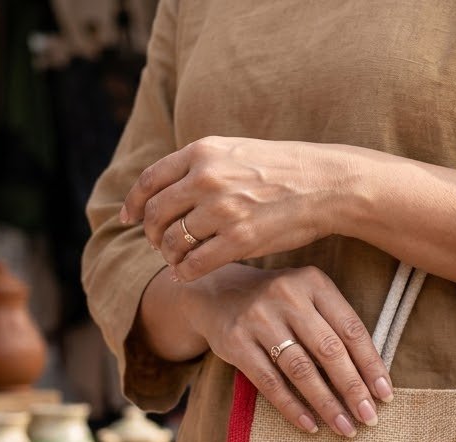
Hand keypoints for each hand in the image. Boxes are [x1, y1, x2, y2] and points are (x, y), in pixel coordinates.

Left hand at [121, 137, 345, 282]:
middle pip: (157, 214)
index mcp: (203, 153)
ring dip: (169, 255)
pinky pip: (196, 262)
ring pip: (173, 241)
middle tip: (157, 245)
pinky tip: (188, 275)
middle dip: (151, 234)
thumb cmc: (286, 170)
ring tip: (177, 261)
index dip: (133, 204)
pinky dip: (186, 272)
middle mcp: (207, 179)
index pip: (151, 181)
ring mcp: (222, 210)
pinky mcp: (240, 239)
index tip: (128, 219)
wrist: (326, 184)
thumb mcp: (238, 151)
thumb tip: (175, 185)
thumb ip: (205, 164)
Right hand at [178, 263, 392, 435]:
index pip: (351, 329)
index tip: (385, 394)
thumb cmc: (278, 303)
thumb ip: (335, 326)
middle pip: (329, 351)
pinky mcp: (235, 342)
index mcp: (314, 283)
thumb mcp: (308, 298)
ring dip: (327, 404)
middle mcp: (287, 296)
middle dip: (353, 389)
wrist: (215, 292)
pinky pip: (270, 383)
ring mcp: (259, 318)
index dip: (371, 365)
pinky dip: (292, 408)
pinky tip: (310, 425)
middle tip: (370, 418)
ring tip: (346, 428)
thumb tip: (372, 379)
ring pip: (301, 370)